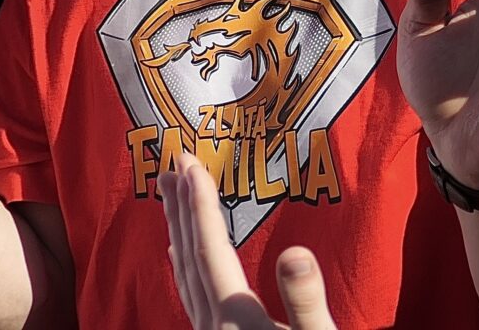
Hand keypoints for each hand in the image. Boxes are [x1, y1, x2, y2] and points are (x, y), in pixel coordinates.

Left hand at [160, 156, 336, 329]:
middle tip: (173, 164)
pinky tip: (179, 252)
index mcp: (235, 318)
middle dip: (183, 206)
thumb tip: (295, 254)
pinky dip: (184, 263)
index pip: (213, 250)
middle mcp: (212, 324)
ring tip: (173, 195)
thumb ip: (305, 301)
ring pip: (186, 272)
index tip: (191, 165)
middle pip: (192, 256)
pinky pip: (190, 290)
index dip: (201, 203)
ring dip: (180, 229)